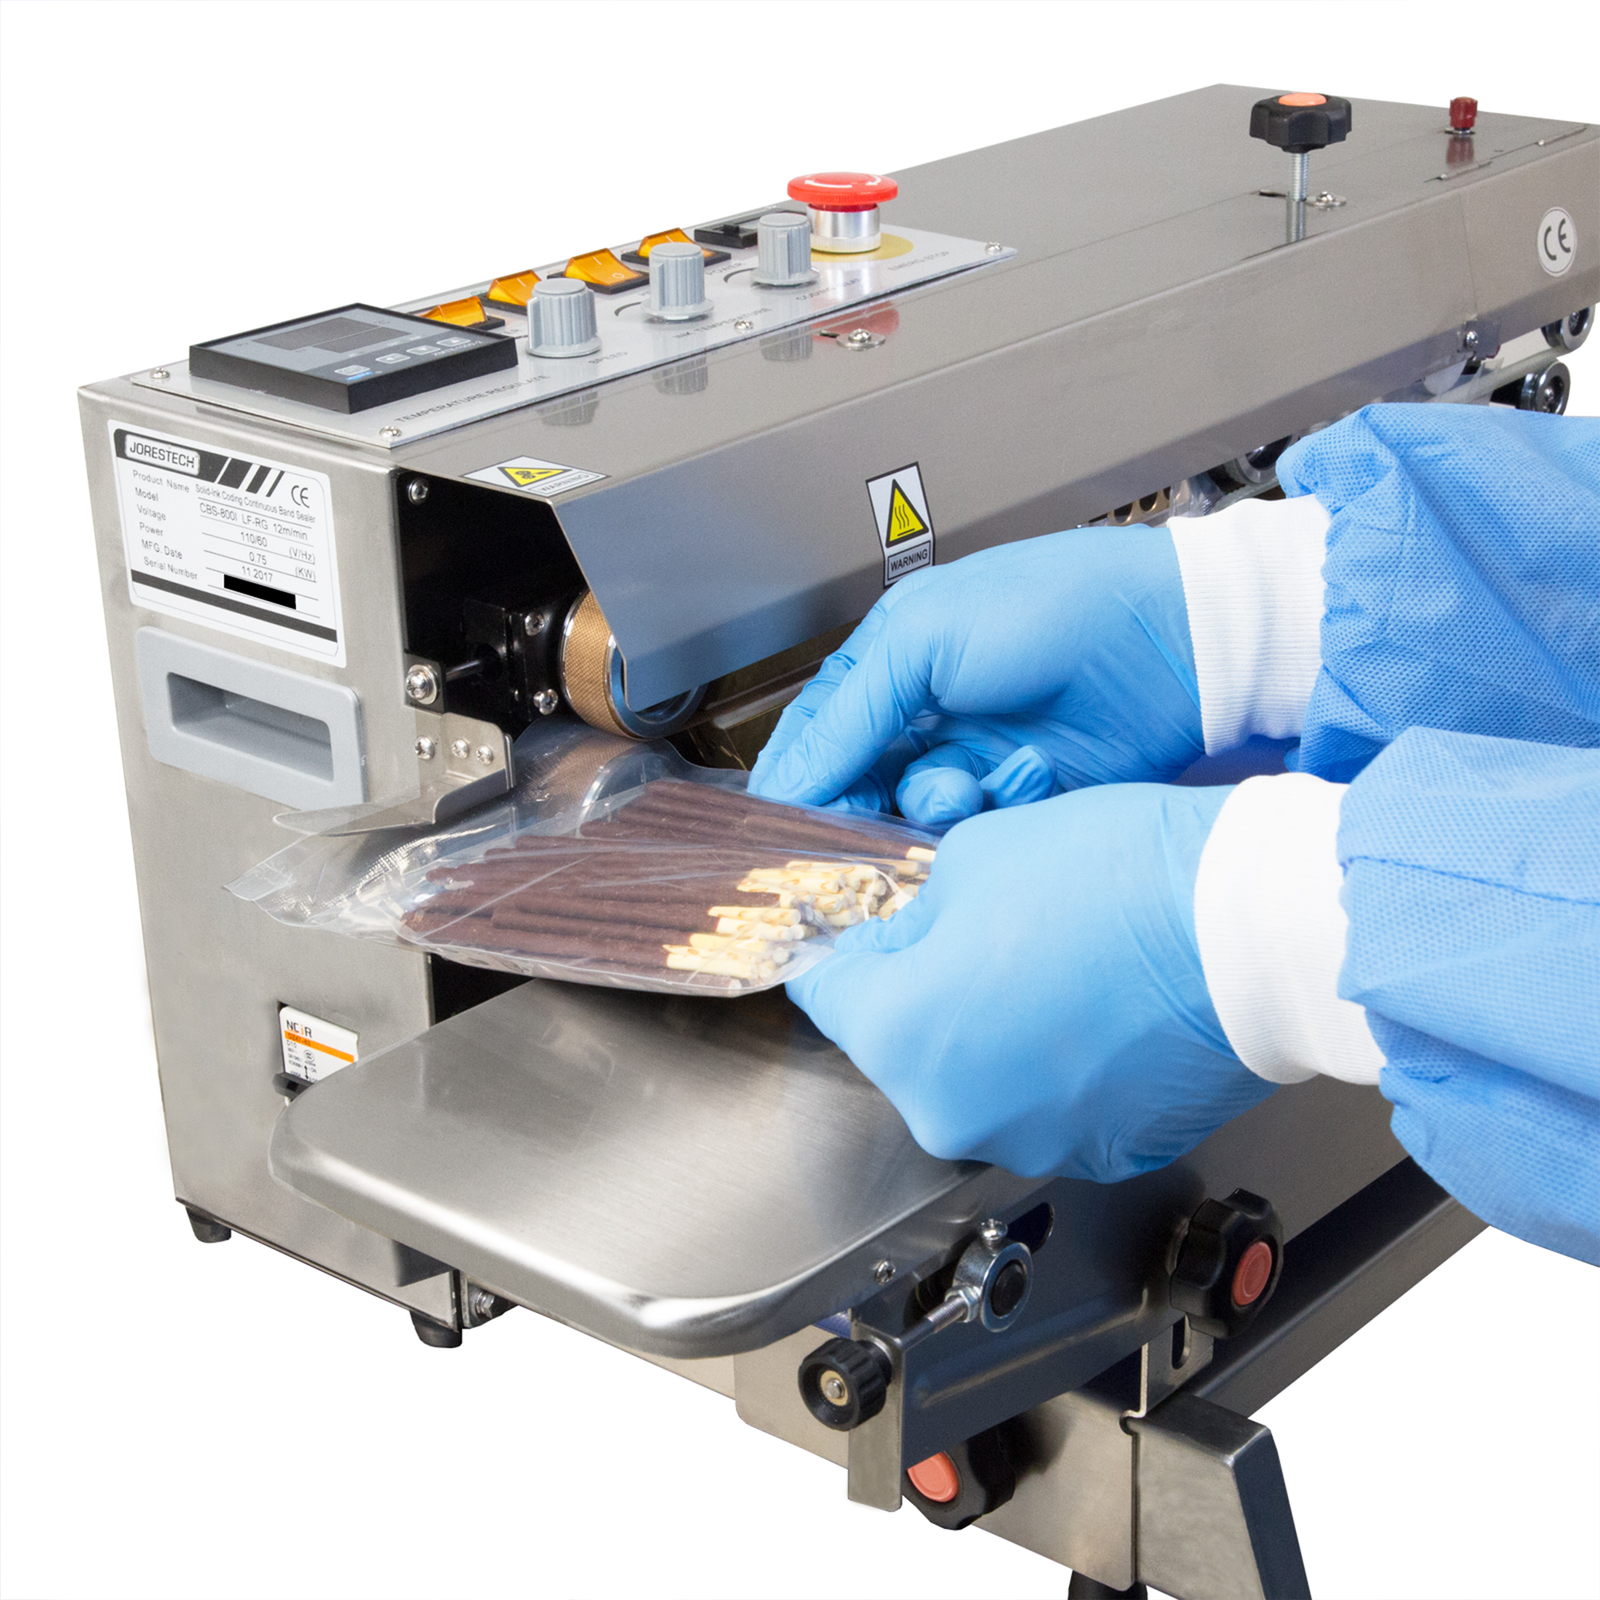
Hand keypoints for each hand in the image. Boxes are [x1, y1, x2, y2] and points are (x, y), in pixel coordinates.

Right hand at [750, 526, 1202, 824]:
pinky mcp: (1015, 799)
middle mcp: (925, 712)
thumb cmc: (1055, 607)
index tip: (783, 821)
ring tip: (961, 786)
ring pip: (908, 813)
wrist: (1173, 642)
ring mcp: (970, 757)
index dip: (798, 775)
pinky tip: (1011, 782)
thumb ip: (847, 714)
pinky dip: (984, 813)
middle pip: (856, 782)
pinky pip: (968, 830)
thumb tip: (786, 781)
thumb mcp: (925, 639)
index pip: (818, 730)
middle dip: (857, 804)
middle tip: (863, 820)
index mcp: (892, 658)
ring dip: (928, 806)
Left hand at [785, 783, 1274, 1180]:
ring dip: (998, 1031)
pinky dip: (1061, 1064)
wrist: (1258, 931)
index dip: (849, 947)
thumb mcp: (976, 854)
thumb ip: (918, 911)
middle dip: (930, 989)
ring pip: (981, 1080)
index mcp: (903, 1037)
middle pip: (906, 1045)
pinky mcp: (1105, 1154)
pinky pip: (1050, 1104)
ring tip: (1059, 963)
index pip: (828, 992)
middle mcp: (954, 1115)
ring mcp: (1032, 1143)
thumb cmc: (1122, 881)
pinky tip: (1101, 1005)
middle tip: (985, 930)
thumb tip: (907, 936)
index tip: (871, 929)